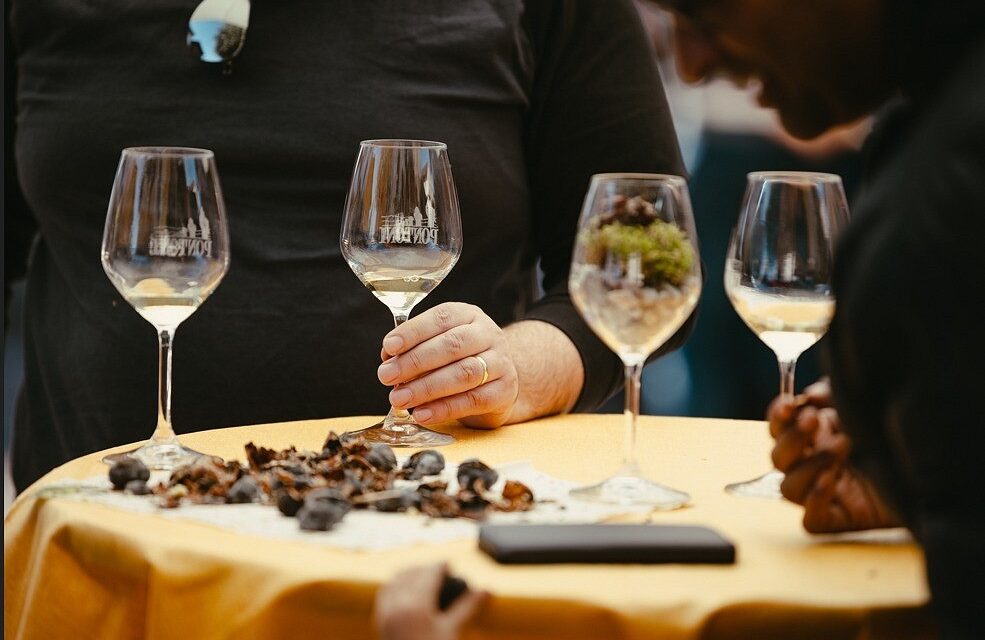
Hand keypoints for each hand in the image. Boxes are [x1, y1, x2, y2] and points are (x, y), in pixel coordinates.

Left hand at [374, 564, 487, 639]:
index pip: (431, 574)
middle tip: (441, 570)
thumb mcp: (452, 630)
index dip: (441, 566)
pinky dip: (396, 584)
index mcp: (418, 605)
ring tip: (425, 575)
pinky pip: (386, 591)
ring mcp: (386, 611)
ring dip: (411, 573)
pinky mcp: (380, 619)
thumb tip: (487, 590)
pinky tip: (406, 587)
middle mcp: (399, 604)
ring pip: (397, 579)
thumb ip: (467, 607)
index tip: (450, 564)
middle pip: (414, 573)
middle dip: (427, 568)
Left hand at [377, 303, 519, 428]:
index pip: (440, 318)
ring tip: (400, 399)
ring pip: (464, 373)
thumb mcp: (439, 344)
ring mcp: (500, 362)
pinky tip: (423, 414)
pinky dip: (445, 409)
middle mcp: (488, 334)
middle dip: (415, 362)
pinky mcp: (505, 390)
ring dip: (427, 388)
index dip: (413, 332)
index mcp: (468, 316)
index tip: (389, 347)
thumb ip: (414, 348)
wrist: (499, 379)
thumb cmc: (460, 359)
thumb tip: (389, 359)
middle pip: (452, 345)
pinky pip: (474, 400)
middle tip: (387, 376)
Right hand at [768, 379, 899, 532]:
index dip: (777, 416)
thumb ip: (833, 393)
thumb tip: (809, 396)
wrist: (935, 475)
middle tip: (816, 421)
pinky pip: (811, 521)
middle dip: (792, 437)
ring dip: (808, 465)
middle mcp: (815, 467)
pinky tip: (832, 480)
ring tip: (843, 446)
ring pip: (787, 489)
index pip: (779, 429)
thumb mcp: (863, 405)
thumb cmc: (895, 436)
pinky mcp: (840, 520)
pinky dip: (815, 501)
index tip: (791, 403)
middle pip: (777, 458)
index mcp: (815, 440)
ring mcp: (825, 495)